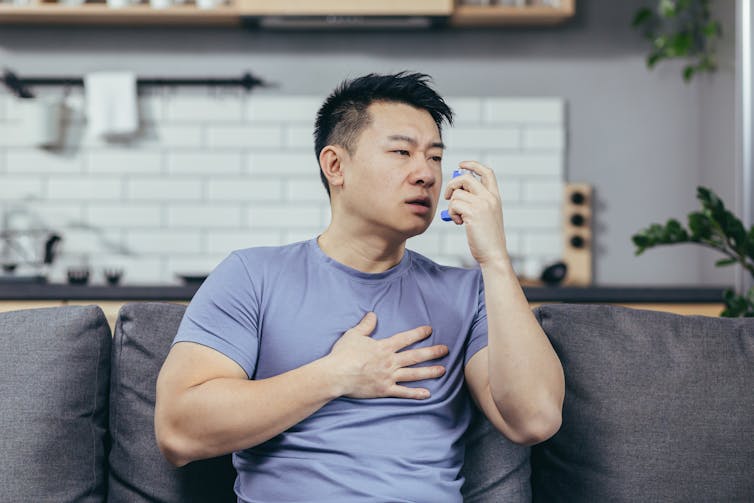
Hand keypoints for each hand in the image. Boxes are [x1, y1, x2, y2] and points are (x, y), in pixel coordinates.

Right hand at [326, 312, 447, 399]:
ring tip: (443, 370)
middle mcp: (390, 361)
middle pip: (415, 356)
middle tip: (445, 350)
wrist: (337, 374)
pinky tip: (427, 394)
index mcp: (384, 347)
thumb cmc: (343, 354)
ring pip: (413, 374)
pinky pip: (403, 392)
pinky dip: (415, 394)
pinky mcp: (384, 390)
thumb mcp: (354, 335)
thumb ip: (365, 325)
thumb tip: (372, 314)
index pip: (405, 338)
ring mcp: (389, 376)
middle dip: (432, 352)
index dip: (418, 333)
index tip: (429, 330)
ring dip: (429, 371)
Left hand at [443, 160, 508, 265]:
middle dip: (452, 185)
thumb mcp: (485, 215)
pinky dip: (452, 214)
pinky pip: (453, 205)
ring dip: (452, 206)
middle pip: (466, 178)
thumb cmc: (486, 238)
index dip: (472, 165)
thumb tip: (457, 191)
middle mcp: (490, 198)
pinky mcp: (473, 213)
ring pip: (456, 194)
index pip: (486, 172)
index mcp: (495, 197)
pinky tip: (460, 223)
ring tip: (458, 218)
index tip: (461, 165)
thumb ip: (476, 202)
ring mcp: (482, 204)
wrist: (493, 253)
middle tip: (448, 197)